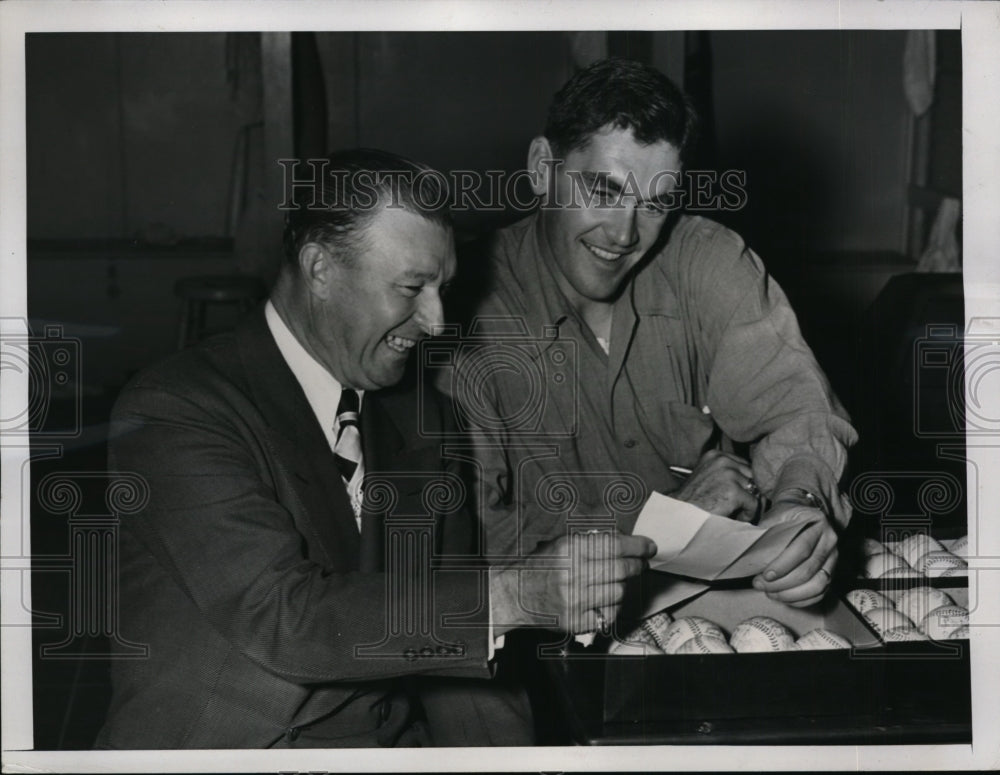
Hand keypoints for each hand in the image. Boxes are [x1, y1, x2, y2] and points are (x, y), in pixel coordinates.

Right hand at [490, 531, 656, 635]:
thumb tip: (626, 541)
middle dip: (637, 566)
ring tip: (619, 581)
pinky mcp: (576, 621)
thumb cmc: (543, 565)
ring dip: (624, 586)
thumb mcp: (562, 543)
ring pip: (619, 593)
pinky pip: (609, 614)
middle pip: (621, 570)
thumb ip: (591, 541)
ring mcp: (575, 600)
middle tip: (642, 564)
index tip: (649, 547)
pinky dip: (613, 605)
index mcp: (570, 550)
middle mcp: (573, 574)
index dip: (638, 546)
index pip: (614, 546)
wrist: (517, 594)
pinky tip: (606, 598)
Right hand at [673, 449, 759, 520]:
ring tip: (735, 512)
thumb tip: (756, 484)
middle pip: (753, 476)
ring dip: (748, 504)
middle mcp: (723, 460)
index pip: (745, 465)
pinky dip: (748, 514)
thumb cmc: (693, 500)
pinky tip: (735, 517)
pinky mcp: (734, 491)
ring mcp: (729, 474)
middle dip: (749, 492)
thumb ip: (727, 473)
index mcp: (716, 455)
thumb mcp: (708, 477)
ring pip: (756, 490)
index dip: (745, 482)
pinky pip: (755, 504)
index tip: (738, 495)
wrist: (679, 514)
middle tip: (738, 506)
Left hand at [752, 503, 836, 606]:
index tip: (766, 575)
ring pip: (818, 585)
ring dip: (792, 594)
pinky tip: (783, 598)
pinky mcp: (832, 572)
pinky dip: (802, 600)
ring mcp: (833, 559)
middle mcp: (830, 542)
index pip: (802, 548)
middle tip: (761, 586)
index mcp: (818, 524)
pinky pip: (820, 593)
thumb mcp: (777, 514)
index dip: (783, 565)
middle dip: (782, 583)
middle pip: (809, 570)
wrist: (804, 514)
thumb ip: (767, 529)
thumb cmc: (787, 515)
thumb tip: (751, 551)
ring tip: (771, 593)